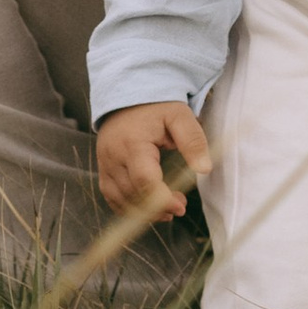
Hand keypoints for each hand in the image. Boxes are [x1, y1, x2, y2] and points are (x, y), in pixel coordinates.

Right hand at [96, 101, 210, 219]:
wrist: (127, 96)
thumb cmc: (155, 107)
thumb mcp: (179, 116)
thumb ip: (193, 140)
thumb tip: (205, 169)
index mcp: (133, 143)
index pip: (144, 180)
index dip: (162, 199)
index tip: (181, 205)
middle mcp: (114, 156)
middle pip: (132, 194)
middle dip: (158, 207)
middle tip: (180, 204)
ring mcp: (105, 164)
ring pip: (121, 200)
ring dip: (144, 212)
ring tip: (167, 208)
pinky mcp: (103, 169)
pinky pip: (111, 197)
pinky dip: (128, 208)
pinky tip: (147, 208)